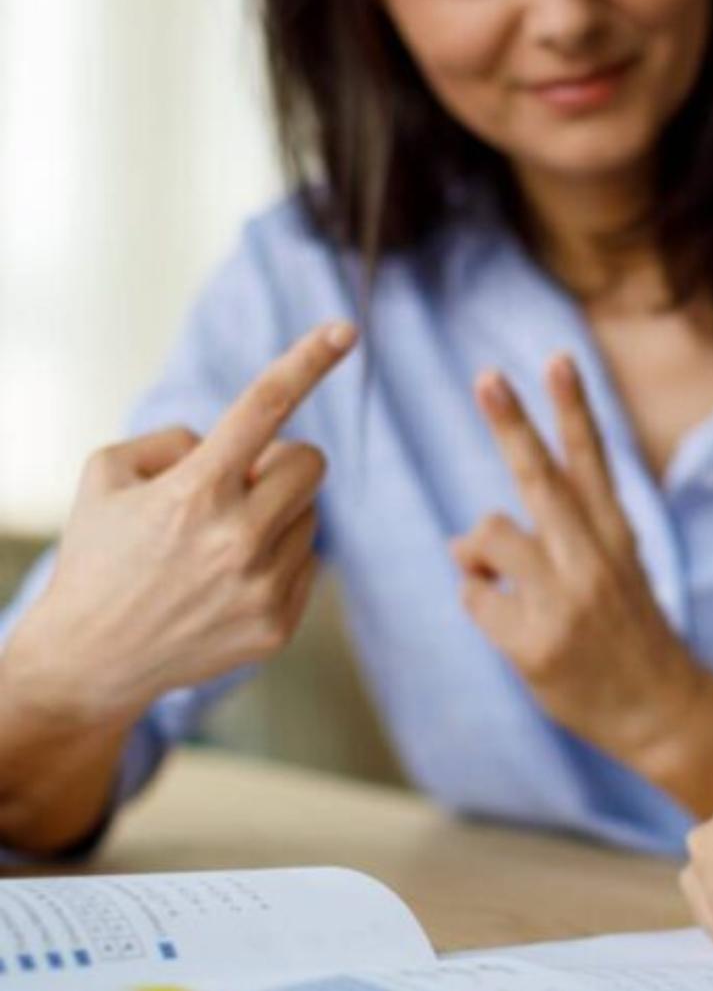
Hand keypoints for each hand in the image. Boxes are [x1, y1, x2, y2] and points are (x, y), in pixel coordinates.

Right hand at [1, 323, 355, 728]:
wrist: (89, 661)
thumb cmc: (98, 556)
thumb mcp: (107, 475)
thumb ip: (175, 441)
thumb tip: (233, 444)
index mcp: (194, 491)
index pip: (264, 407)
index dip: (308, 361)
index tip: (344, 329)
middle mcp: (236, 538)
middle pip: (310, 463)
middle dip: (281, 463)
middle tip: (239, 485)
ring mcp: (262, 586)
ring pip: (310, 514)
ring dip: (275, 515)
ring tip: (216, 546)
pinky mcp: (279, 624)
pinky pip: (307, 561)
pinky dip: (277, 559)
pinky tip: (226, 582)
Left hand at [451, 355, 704, 761]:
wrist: (661, 711)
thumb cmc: (627, 634)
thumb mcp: (613, 571)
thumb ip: (553, 541)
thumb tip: (463, 541)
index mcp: (616, 536)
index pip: (592, 461)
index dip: (573, 408)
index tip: (558, 358)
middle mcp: (593, 561)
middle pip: (541, 480)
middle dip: (512, 425)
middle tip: (487, 378)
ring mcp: (565, 602)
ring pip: (487, 535)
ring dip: (476, 550)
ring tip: (496, 576)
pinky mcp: (534, 644)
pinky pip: (473, 598)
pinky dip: (480, 603)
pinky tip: (508, 625)